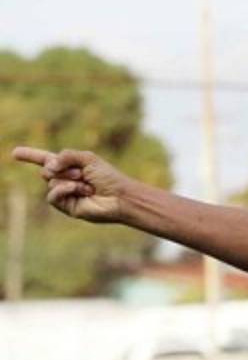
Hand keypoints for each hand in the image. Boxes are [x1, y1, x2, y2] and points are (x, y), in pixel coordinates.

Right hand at [10, 147, 128, 222]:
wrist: (120, 197)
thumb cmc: (109, 177)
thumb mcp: (87, 158)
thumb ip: (66, 156)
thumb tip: (47, 167)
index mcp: (70, 167)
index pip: (46, 160)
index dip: (30, 155)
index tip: (14, 153)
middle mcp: (65, 180)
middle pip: (46, 169)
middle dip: (63, 168)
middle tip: (82, 174)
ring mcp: (65, 194)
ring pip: (50, 182)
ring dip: (69, 180)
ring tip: (86, 185)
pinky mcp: (67, 207)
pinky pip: (52, 195)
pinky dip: (64, 189)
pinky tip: (79, 190)